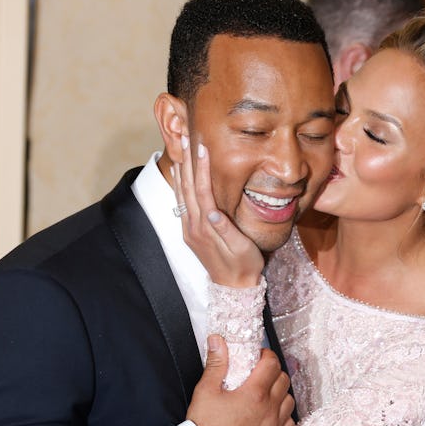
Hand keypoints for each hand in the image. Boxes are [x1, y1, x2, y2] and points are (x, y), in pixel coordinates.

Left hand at [172, 135, 263, 286]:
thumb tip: (213, 211)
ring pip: (182, 193)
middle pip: (188, 188)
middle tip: (186, 137)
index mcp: (207, 228)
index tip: (202, 147)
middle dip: (187, 161)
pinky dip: (179, 185)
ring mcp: (189, 230)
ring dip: (181, 169)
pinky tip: (180, 173)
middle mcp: (194, 227)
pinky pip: (181, 203)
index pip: (202, 191)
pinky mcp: (190, 232)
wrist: (233, 288)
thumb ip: (226, 230)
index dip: (202, 168)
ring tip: (181, 148)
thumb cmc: (245, 265)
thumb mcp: (242, 249)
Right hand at [187, 334, 294, 425]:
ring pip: (289, 401)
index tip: (258, 357)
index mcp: (254, 393)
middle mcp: (269, 409)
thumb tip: (218, 341)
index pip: (272, 364)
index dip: (266, 356)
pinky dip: (284, 416)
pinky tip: (271, 415)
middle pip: (284, 380)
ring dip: (280, 393)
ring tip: (266, 394)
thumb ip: (216, 363)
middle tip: (260, 374)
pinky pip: (290, 424)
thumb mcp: (206, 390)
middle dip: (273, 372)